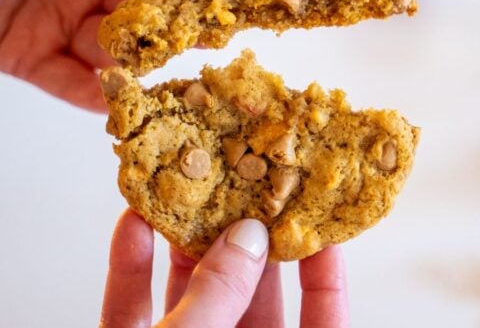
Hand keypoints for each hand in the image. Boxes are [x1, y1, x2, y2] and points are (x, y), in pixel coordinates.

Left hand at [0, 0, 206, 111]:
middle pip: (147, 11)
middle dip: (176, 28)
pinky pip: (71, 82)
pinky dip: (96, 95)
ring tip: (162, 74)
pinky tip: (118, 99)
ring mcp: (60, 21)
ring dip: (138, 65)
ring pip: (115, 51)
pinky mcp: (28, 56)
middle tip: (210, 41)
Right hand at [100, 209, 349, 326]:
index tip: (319, 226)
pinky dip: (131, 270)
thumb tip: (248, 236)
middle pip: (250, 298)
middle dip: (245, 242)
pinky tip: (132, 224)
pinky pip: (133, 312)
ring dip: (184, 245)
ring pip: (190, 298)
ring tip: (190, 190)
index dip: (325, 276)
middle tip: (248, 188)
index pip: (321, 325)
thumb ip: (221, 295)